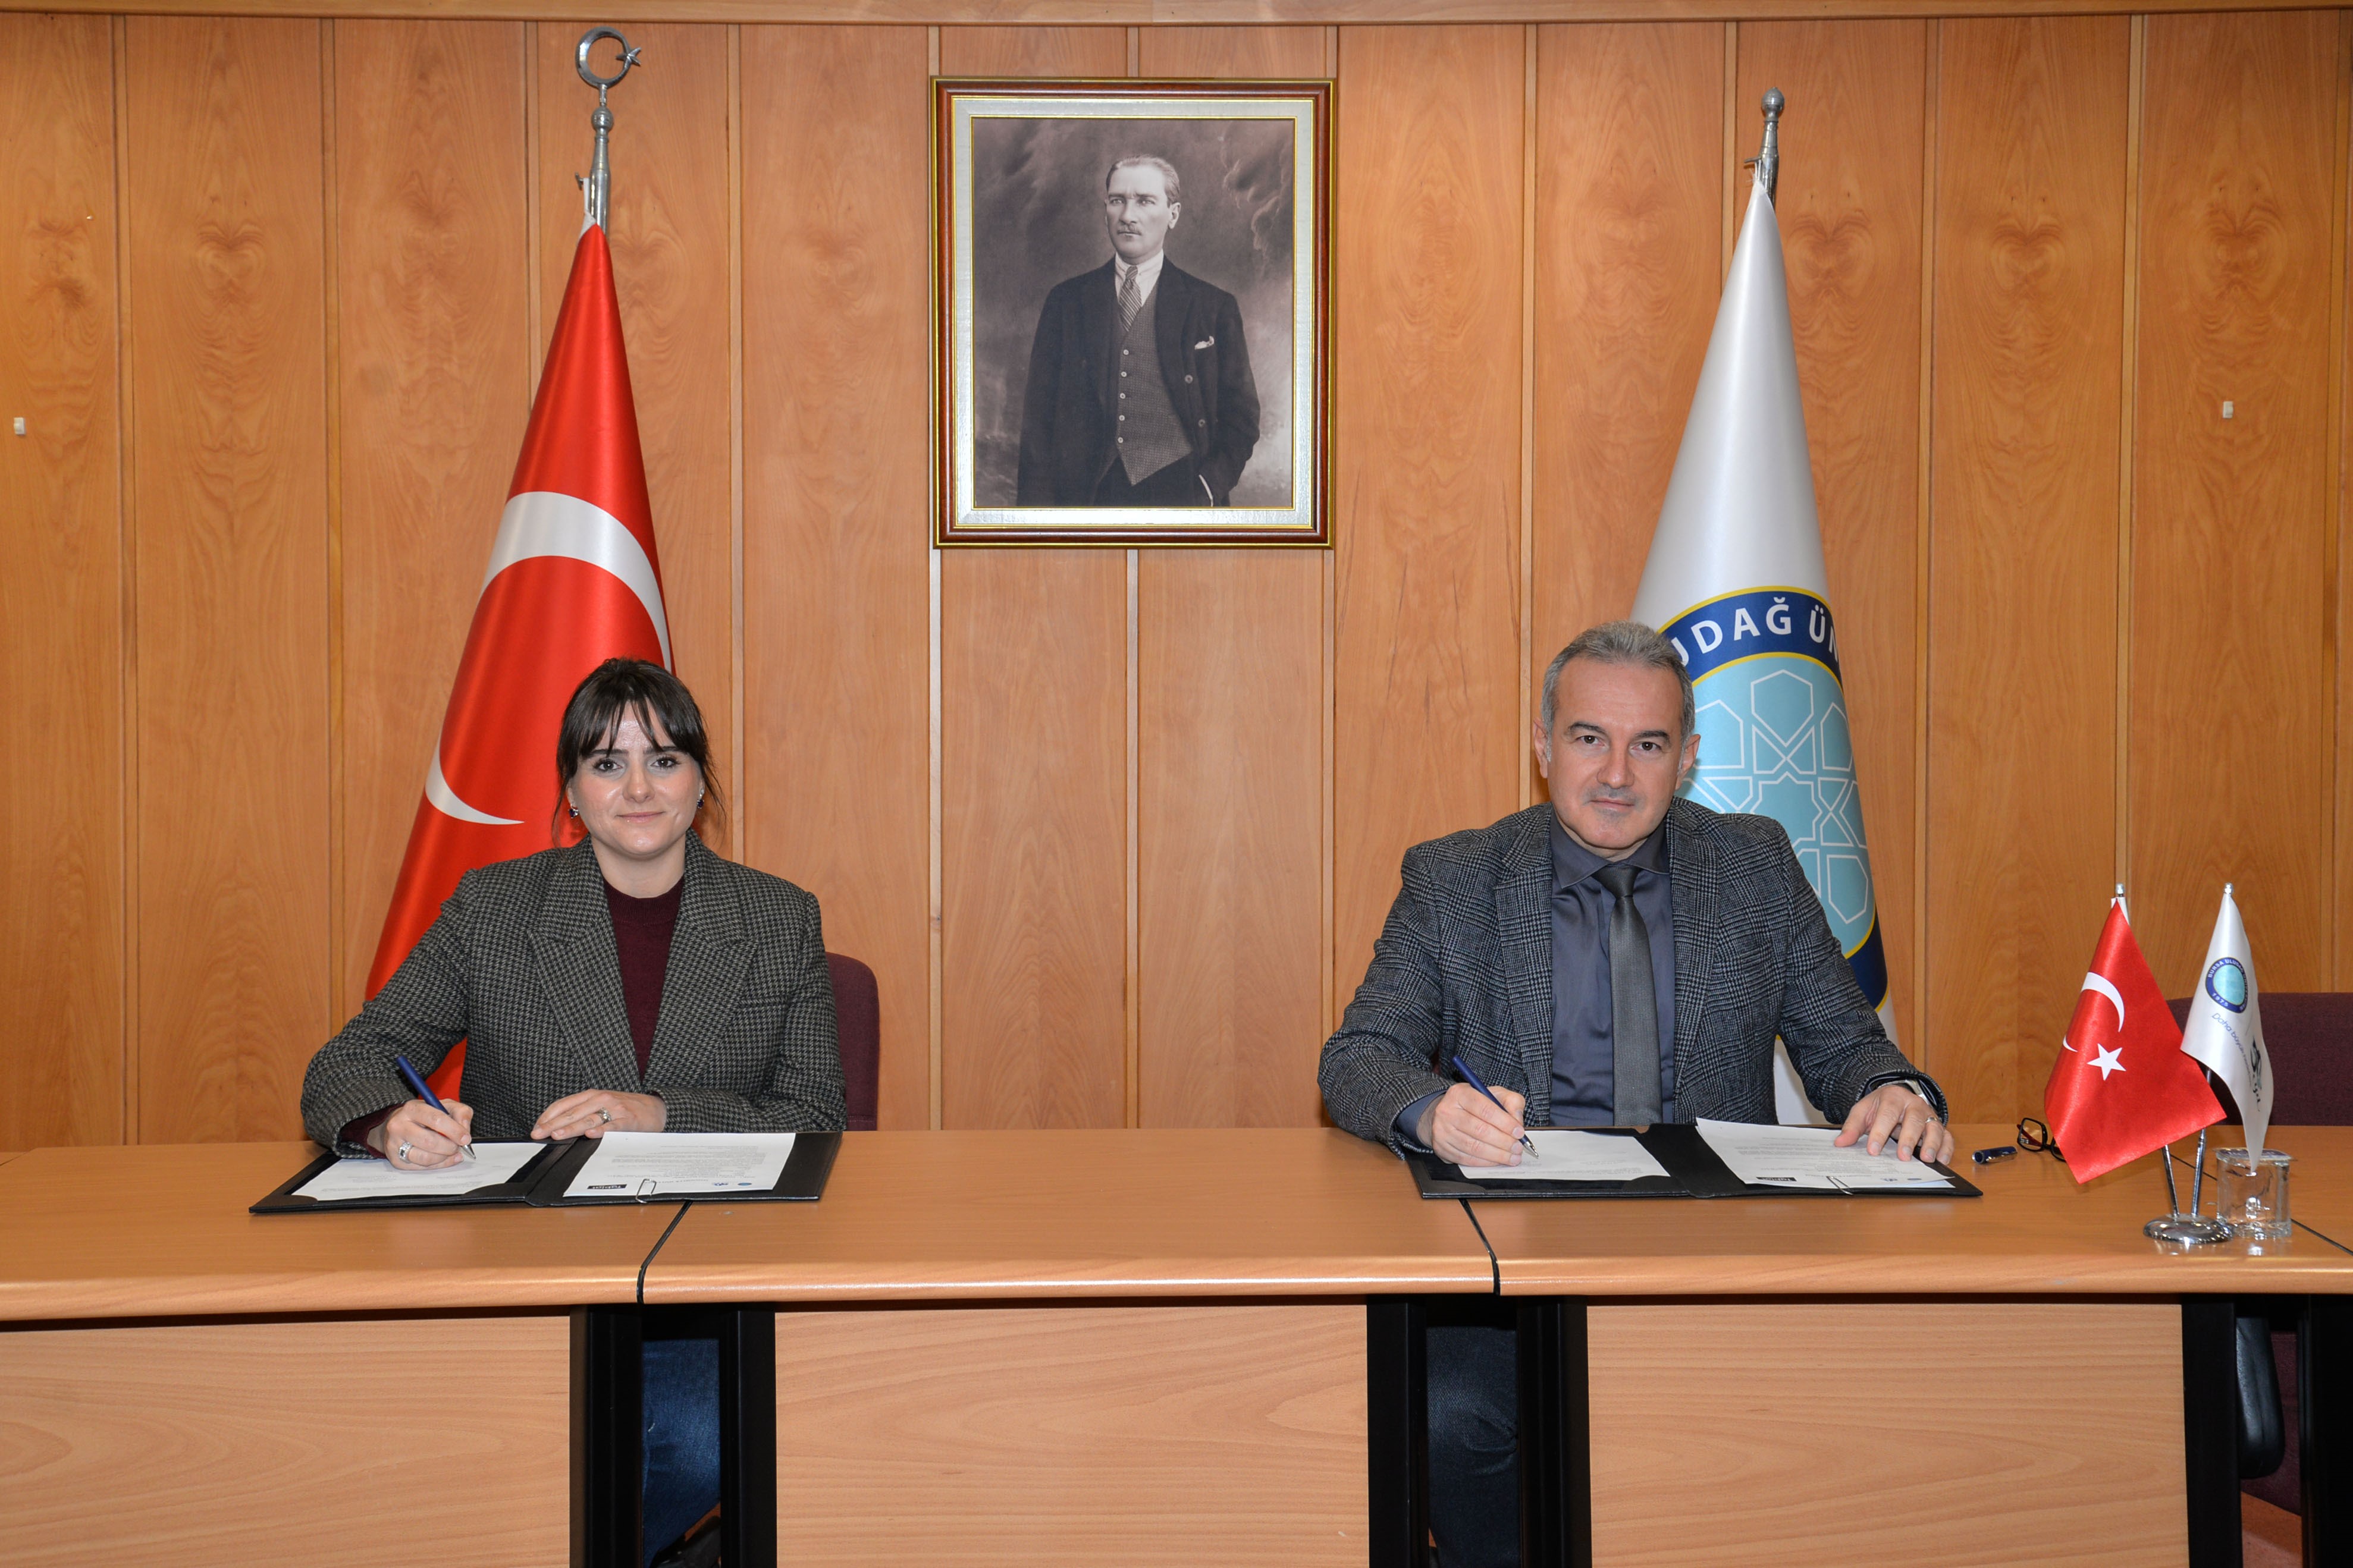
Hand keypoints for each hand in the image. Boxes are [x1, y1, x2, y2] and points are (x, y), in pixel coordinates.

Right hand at [368, 1098, 473, 1168]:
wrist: (399, 1125)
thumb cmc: (425, 1116)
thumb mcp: (445, 1106)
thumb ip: (461, 1113)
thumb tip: (465, 1130)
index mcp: (412, 1108)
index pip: (436, 1119)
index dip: (454, 1130)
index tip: (465, 1138)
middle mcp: (400, 1126)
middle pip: (430, 1141)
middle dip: (450, 1147)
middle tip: (457, 1146)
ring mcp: (395, 1144)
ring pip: (425, 1158)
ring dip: (444, 1157)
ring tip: (449, 1151)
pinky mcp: (396, 1160)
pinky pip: (421, 1167)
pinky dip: (438, 1165)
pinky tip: (443, 1158)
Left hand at [531, 1090, 665, 1140]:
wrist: (655, 1108)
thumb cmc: (625, 1108)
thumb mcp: (602, 1105)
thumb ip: (583, 1112)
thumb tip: (556, 1127)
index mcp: (592, 1095)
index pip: (564, 1104)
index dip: (548, 1116)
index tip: (536, 1127)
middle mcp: (601, 1099)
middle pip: (573, 1112)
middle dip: (553, 1124)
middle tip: (538, 1134)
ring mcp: (615, 1109)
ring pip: (589, 1119)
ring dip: (572, 1127)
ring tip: (557, 1135)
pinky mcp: (628, 1120)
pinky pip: (613, 1126)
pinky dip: (601, 1130)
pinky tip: (591, 1134)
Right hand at [1421, 1082, 1527, 1167]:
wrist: (1447, 1114)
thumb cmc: (1474, 1105)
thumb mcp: (1493, 1094)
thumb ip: (1511, 1101)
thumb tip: (1517, 1120)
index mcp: (1460, 1093)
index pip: (1485, 1109)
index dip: (1505, 1122)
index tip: (1519, 1132)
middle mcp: (1447, 1111)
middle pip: (1479, 1130)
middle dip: (1503, 1141)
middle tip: (1517, 1147)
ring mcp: (1442, 1131)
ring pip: (1473, 1147)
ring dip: (1496, 1155)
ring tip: (1511, 1157)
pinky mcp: (1441, 1147)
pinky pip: (1466, 1159)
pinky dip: (1485, 1162)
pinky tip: (1496, 1161)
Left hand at [1833, 1084, 1952, 1164]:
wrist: (1897, 1097)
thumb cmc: (1880, 1107)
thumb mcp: (1863, 1111)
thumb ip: (1852, 1127)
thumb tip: (1840, 1143)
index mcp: (1893, 1098)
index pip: (1887, 1115)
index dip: (1880, 1132)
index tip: (1873, 1150)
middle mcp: (1914, 1104)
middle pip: (1914, 1120)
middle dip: (1908, 1139)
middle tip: (1902, 1157)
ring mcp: (1928, 1115)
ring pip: (1934, 1127)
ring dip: (1932, 1143)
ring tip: (1926, 1158)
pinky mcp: (1938, 1125)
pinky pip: (1947, 1136)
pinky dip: (1946, 1148)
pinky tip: (1941, 1159)